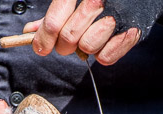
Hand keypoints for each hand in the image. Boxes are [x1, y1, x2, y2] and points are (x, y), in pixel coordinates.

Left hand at [23, 0, 140, 65]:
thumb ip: (55, 14)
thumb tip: (31, 31)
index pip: (54, 21)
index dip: (44, 38)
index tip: (41, 48)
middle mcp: (99, 1)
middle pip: (69, 38)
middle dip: (64, 45)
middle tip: (68, 42)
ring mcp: (117, 16)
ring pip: (88, 47)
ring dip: (86, 47)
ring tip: (91, 36)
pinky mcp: (132, 32)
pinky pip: (106, 57)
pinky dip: (103, 54)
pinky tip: (105, 42)